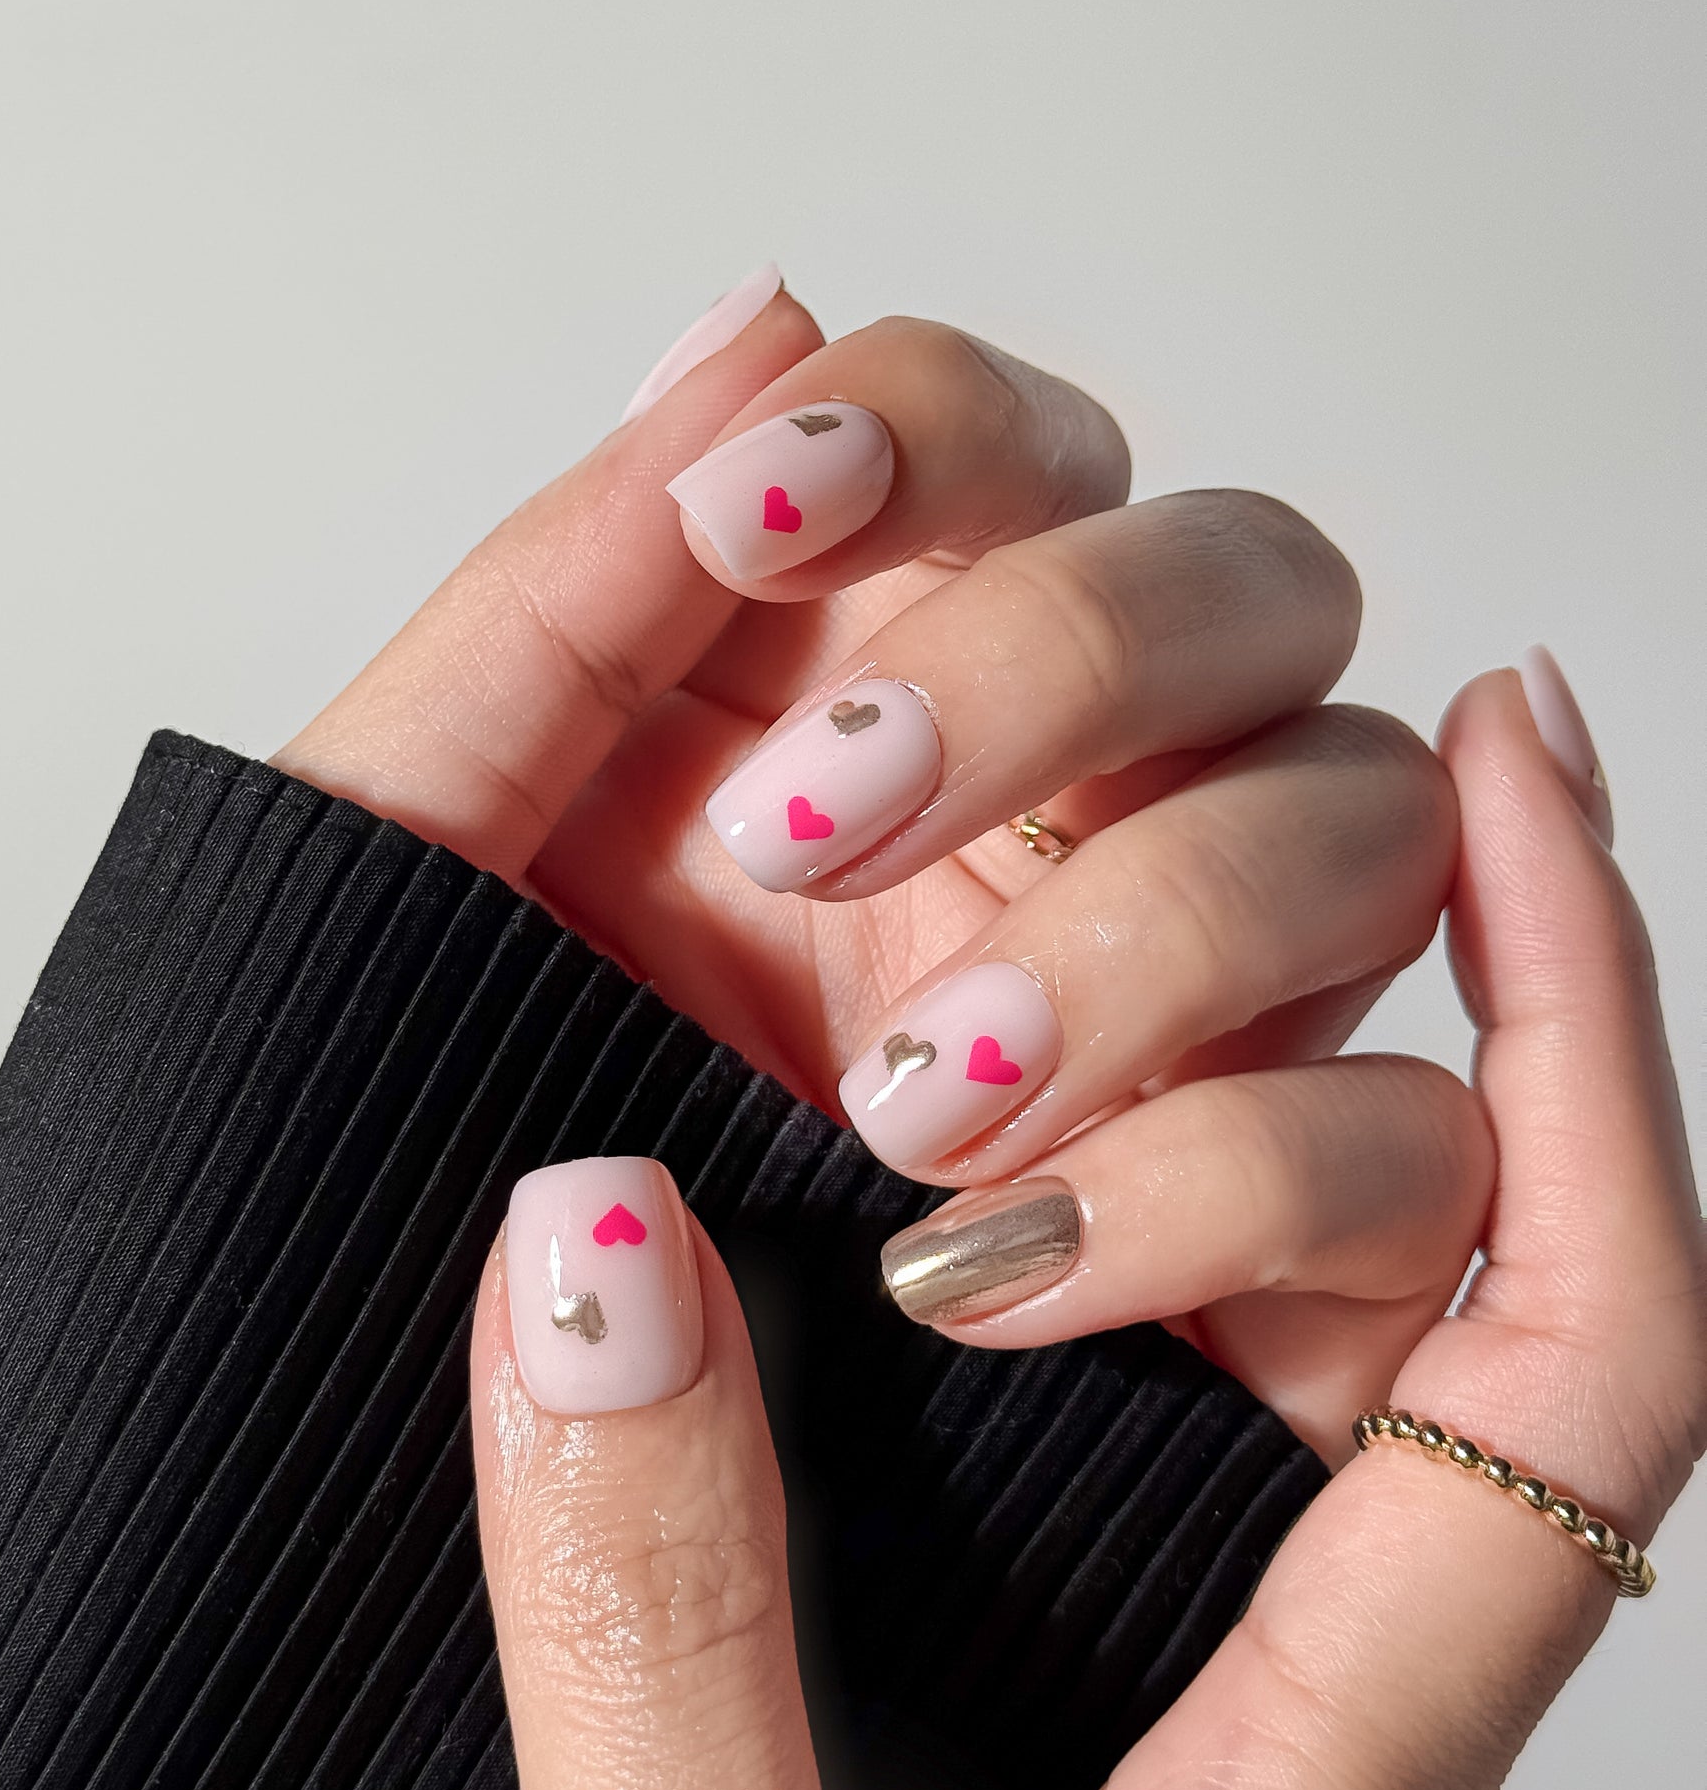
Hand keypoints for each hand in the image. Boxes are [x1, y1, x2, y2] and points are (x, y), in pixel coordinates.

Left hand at [281, 273, 1452, 1456]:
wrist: (390, 1462)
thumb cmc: (397, 1144)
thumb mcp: (418, 855)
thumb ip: (565, 590)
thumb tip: (745, 328)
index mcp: (874, 698)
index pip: (1023, 448)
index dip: (935, 429)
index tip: (753, 511)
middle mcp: (1060, 820)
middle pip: (1250, 584)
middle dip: (1059, 660)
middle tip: (815, 817)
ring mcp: (1179, 1013)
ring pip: (1359, 824)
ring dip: (1151, 923)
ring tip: (897, 1101)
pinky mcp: (1266, 1242)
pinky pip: (1400, 1143)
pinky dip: (1229, 1173)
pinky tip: (995, 1251)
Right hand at [471, 673, 1705, 1789]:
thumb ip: (663, 1667)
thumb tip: (591, 1254)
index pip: (1579, 1349)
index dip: (1590, 1021)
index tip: (1510, 748)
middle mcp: (1308, 1748)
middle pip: (1478, 1283)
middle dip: (1367, 993)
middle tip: (1182, 774)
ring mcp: (1198, 1753)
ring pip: (1318, 1343)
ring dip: (1216, 1096)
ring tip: (1039, 907)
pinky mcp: (1071, 1769)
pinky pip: (1163, 1447)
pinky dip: (1093, 1248)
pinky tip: (926, 1158)